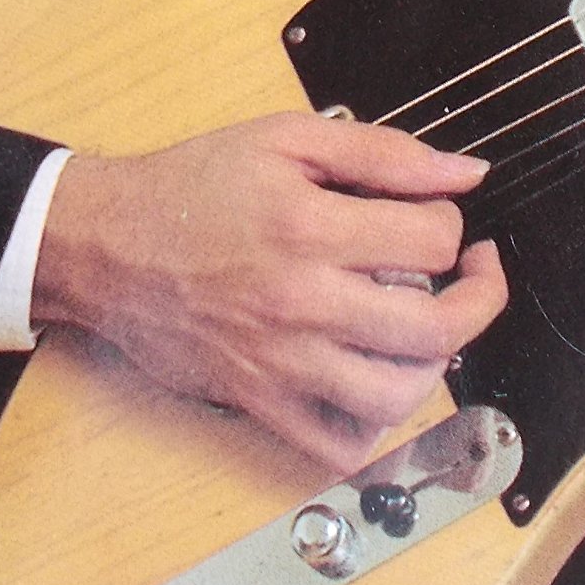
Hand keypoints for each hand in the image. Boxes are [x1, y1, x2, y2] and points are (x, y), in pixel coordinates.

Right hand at [30, 111, 508, 472]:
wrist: (106, 245)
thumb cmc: (190, 188)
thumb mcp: (285, 139)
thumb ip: (382, 153)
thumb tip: (463, 172)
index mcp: (310, 228)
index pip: (432, 240)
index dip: (451, 222)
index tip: (438, 216)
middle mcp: (302, 303)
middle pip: (434, 327)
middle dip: (478, 298)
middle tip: (473, 275)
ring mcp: (282, 363)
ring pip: (396, 396)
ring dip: (433, 364)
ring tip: (427, 329)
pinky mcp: (260, 402)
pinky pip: (338, 445)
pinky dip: (375, 427)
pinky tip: (377, 382)